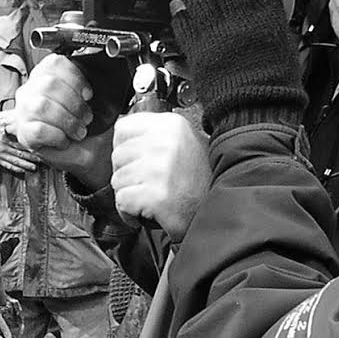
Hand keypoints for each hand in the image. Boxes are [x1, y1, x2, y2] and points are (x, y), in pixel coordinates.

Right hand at [0, 117, 40, 173]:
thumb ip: (9, 125)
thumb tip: (20, 121)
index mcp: (6, 137)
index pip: (21, 142)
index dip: (30, 146)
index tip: (39, 148)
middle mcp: (4, 146)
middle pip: (20, 153)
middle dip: (31, 157)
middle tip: (41, 160)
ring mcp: (1, 154)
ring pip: (15, 161)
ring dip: (25, 165)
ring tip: (34, 168)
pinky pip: (7, 165)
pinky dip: (15, 168)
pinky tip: (22, 170)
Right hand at [8, 54, 111, 185]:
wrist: (84, 152)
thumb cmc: (84, 125)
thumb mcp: (90, 102)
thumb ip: (89, 88)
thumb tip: (97, 82)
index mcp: (46, 76)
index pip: (55, 63)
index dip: (76, 78)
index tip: (88, 95)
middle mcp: (31, 91)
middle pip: (48, 84)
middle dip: (74, 103)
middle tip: (86, 117)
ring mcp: (24, 112)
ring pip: (41, 106)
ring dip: (67, 120)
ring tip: (78, 131)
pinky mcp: (23, 133)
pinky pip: (39, 130)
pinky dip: (58, 136)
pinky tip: (64, 140)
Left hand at [110, 113, 208, 240]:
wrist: (221, 211)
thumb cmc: (201, 181)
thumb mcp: (182, 142)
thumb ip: (153, 135)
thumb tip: (121, 138)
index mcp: (171, 125)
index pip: (123, 129)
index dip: (126, 149)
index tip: (138, 161)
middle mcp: (165, 142)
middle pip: (117, 156)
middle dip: (127, 174)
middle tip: (150, 183)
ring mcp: (160, 169)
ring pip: (117, 180)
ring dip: (130, 194)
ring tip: (152, 196)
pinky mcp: (155, 195)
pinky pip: (122, 201)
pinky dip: (129, 212)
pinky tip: (148, 210)